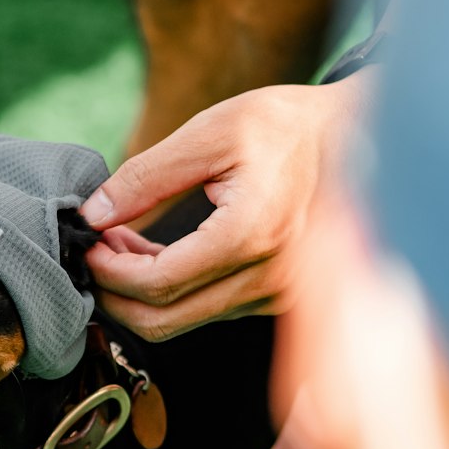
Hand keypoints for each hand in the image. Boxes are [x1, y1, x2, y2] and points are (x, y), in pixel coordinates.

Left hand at [80, 77, 373, 339]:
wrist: (358, 136)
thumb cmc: (287, 127)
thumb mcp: (211, 132)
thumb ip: (147, 176)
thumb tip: (93, 213)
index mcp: (252, 234)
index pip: (158, 282)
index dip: (109, 270)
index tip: (89, 241)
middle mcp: (269, 277)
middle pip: (163, 320)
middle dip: (115, 292)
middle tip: (95, 251)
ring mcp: (275, 295)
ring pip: (182, 322)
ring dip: (140, 292)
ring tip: (121, 243)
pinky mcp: (275, 298)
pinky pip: (207, 311)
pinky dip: (170, 291)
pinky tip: (154, 252)